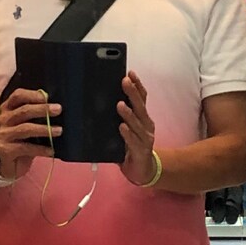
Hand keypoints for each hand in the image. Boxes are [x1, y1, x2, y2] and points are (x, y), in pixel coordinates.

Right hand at [0, 88, 62, 181]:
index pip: (17, 96)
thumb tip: (56, 110)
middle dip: (42, 109)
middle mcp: (3, 120)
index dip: (32, 95)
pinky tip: (51, 150)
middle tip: (58, 110)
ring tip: (59, 131)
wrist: (4, 165)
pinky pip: (25, 148)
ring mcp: (3, 135)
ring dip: (44, 129)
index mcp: (8, 110)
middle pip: (23, 111)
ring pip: (25, 128)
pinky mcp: (5, 150)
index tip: (47, 97)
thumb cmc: (19, 142)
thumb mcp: (26, 126)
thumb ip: (36, 117)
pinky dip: (40, 149)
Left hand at [118, 72, 156, 186]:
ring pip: (137, 123)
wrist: (141, 171)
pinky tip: (121, 127)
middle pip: (140, 106)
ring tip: (120, 104)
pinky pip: (134, 141)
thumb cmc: (130, 148)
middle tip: (124, 81)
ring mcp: (146, 138)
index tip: (130, 73)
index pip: (142, 98)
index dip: (137, 85)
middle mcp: (146, 125)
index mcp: (142, 118)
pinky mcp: (141, 151)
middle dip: (132, 93)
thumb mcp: (125, 130)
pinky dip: (127, 134)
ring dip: (128, 113)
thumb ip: (117, 118)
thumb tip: (98, 103)